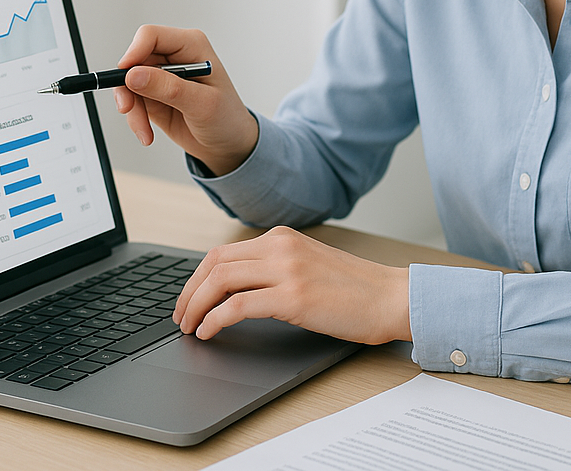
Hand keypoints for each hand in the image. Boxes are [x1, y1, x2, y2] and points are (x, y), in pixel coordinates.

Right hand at [115, 25, 258, 175]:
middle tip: (129, 109)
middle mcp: (174, 56)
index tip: (125, 77)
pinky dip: (135, 118)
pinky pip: (132, 100)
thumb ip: (169, 88)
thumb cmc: (226, 119)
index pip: (151, 36)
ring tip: (144, 131)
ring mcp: (162, 75)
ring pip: (128, 82)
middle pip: (134, 60)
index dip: (133, 53)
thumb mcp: (202, 104)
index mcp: (191, 46)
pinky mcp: (153, 93)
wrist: (227, 144)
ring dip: (132, 108)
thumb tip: (134, 75)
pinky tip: (147, 133)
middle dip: (128, 88)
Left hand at [173, 226, 411, 344]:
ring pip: (220, 280)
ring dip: (196, 306)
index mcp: (282, 237)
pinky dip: (215, 319)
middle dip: (189, 291)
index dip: (196, 278)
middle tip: (179, 317)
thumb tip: (235, 290)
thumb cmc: (354, 289)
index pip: (223, 252)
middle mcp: (281, 247)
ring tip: (188, 327)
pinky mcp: (293, 296)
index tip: (187, 300)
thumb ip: (275, 267)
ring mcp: (287, 270)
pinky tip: (209, 332)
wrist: (390, 297)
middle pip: (214, 263)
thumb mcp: (308, 265)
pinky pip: (237, 305)